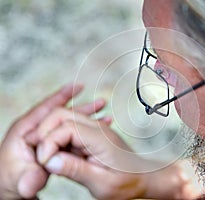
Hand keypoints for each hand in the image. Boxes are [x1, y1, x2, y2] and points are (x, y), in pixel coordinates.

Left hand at [0, 84, 105, 198]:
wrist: (16, 186)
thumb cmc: (14, 179)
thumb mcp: (21, 179)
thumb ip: (28, 178)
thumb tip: (32, 182)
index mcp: (26, 130)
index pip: (47, 108)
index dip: (63, 96)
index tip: (78, 87)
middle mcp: (39, 129)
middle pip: (63, 114)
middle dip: (83, 107)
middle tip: (100, 103)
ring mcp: (48, 136)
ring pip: (70, 122)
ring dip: (87, 116)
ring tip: (104, 112)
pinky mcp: (55, 143)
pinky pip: (73, 133)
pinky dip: (86, 128)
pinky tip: (100, 127)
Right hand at [35, 108, 203, 198]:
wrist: (145, 178)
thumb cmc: (128, 182)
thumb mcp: (102, 183)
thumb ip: (76, 170)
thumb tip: (49, 160)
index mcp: (101, 138)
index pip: (66, 127)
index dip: (49, 142)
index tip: (44, 162)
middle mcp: (98, 129)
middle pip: (62, 115)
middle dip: (45, 132)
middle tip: (39, 155)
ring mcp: (95, 130)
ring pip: (64, 120)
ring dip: (51, 135)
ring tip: (46, 155)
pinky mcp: (92, 136)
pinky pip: (70, 130)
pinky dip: (59, 139)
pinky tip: (58, 154)